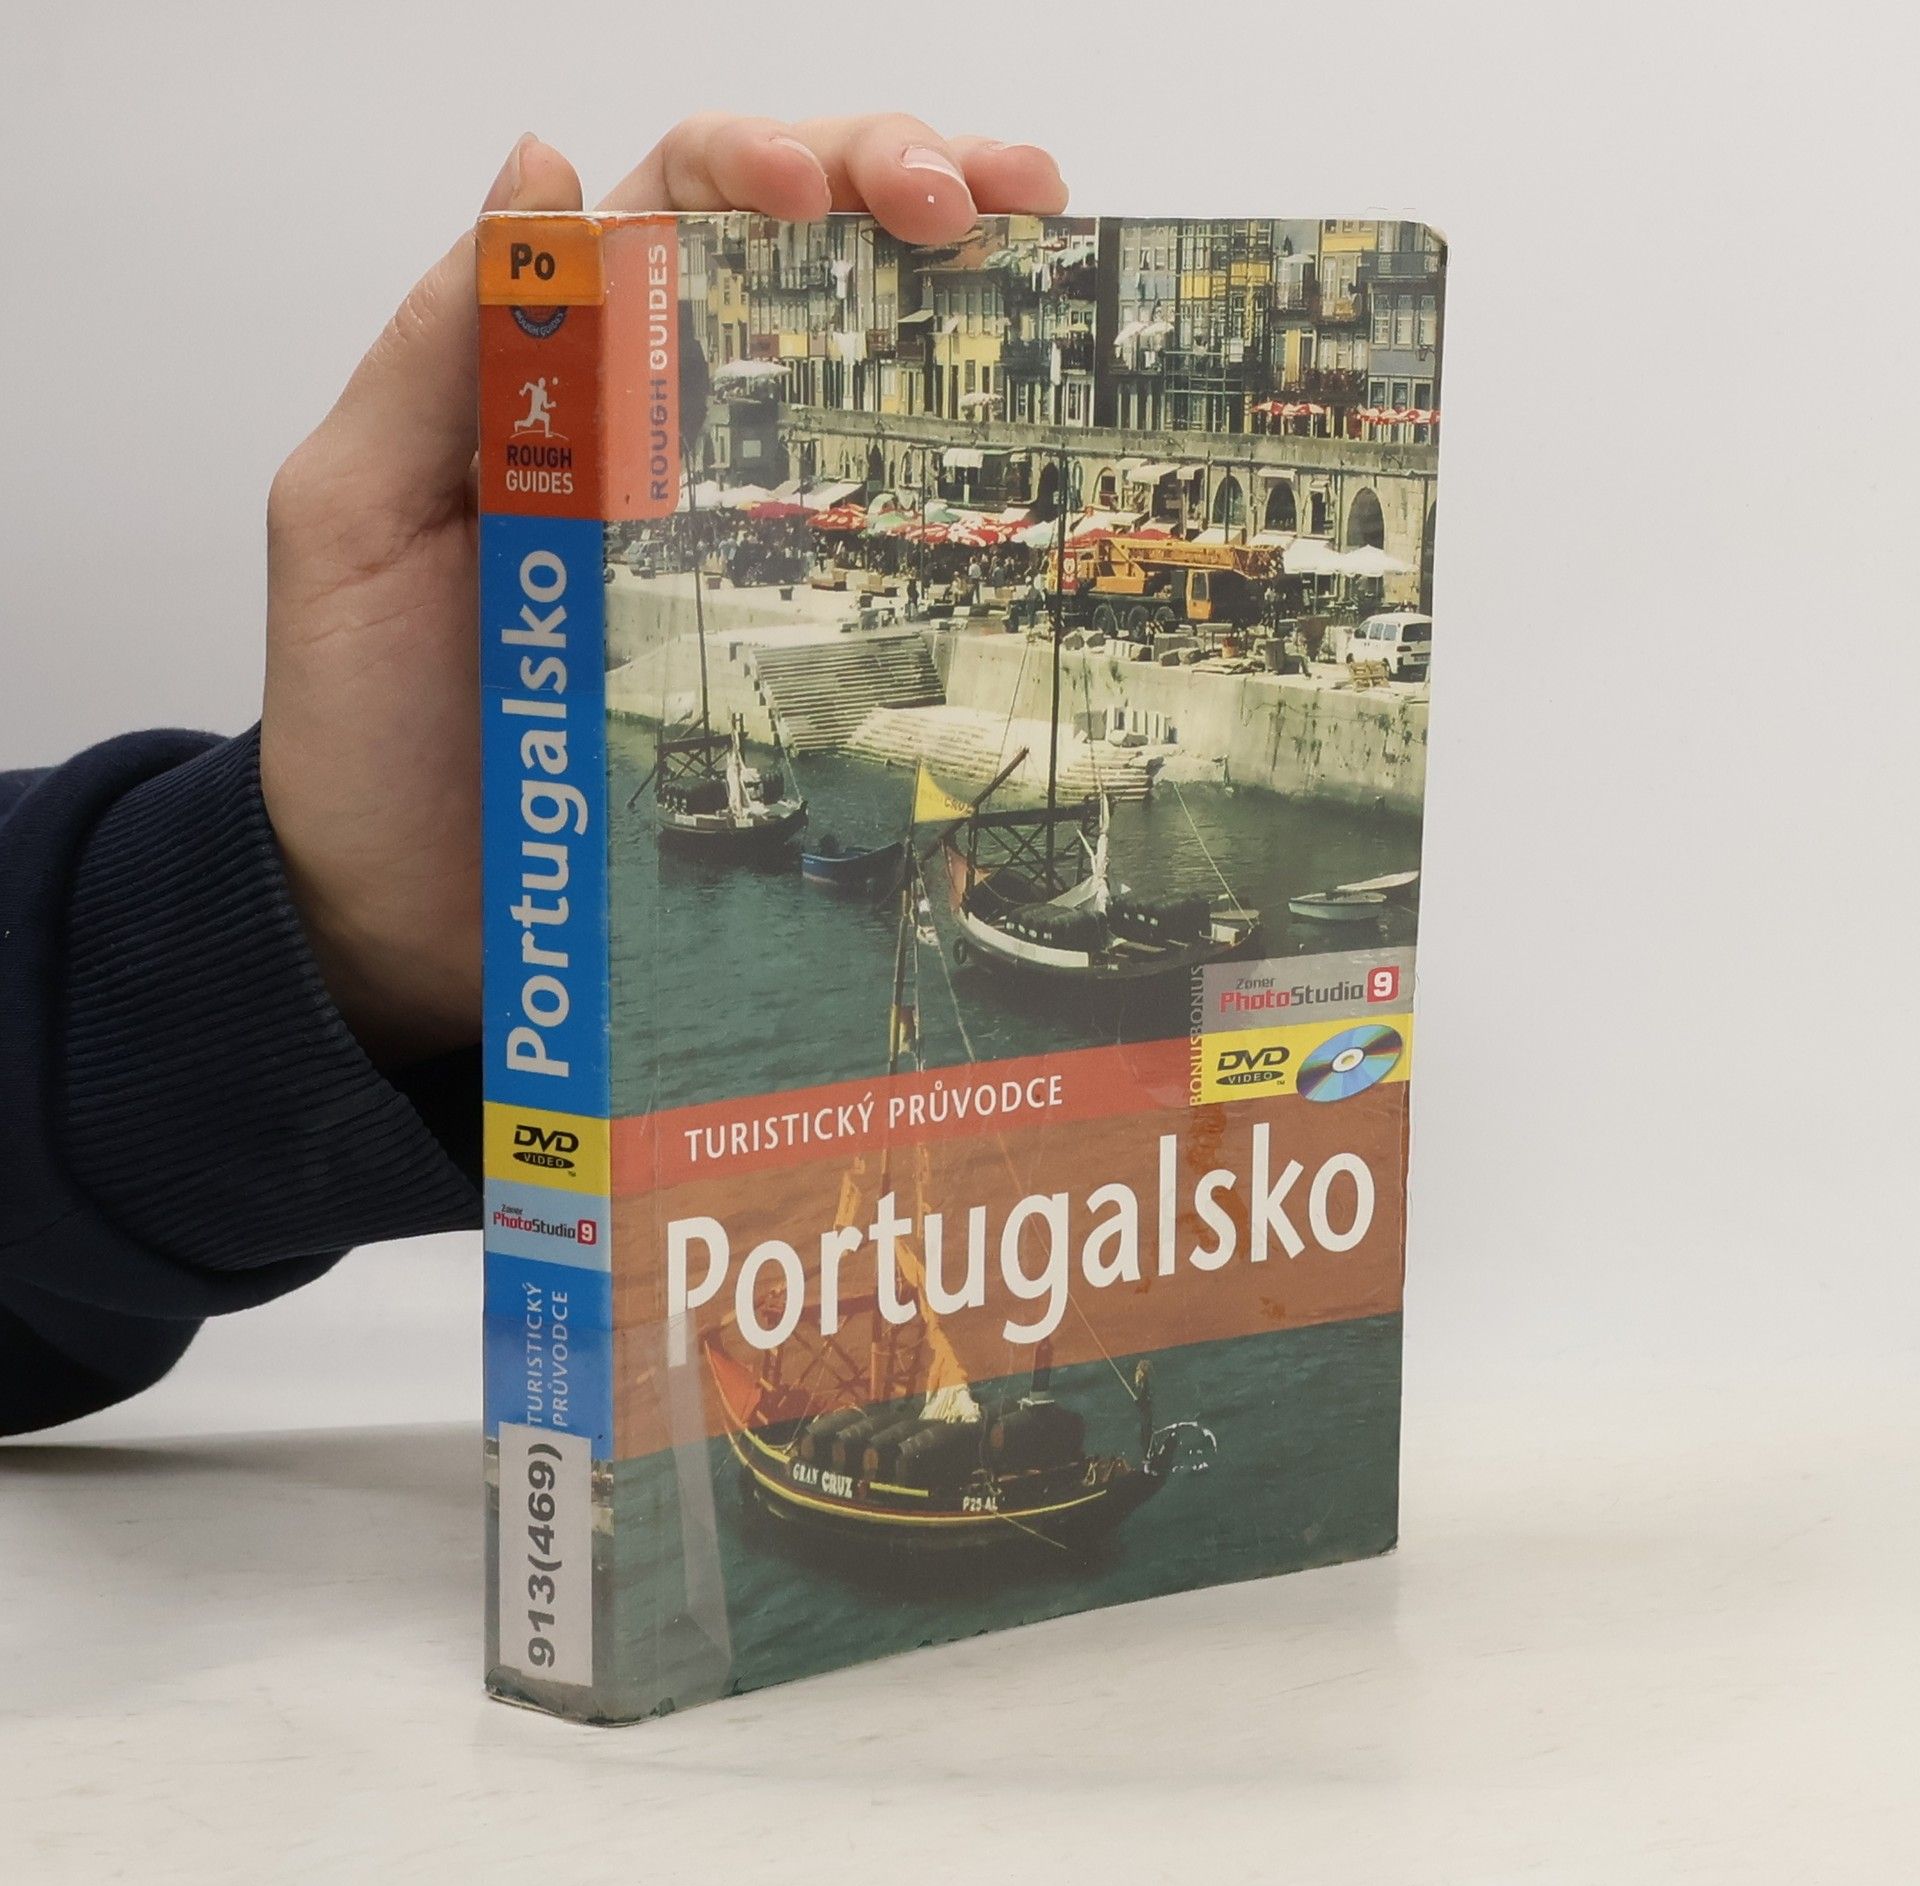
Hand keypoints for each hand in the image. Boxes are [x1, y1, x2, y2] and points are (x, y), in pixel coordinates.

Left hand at [261, 117, 1067, 1065]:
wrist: (408, 925)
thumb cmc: (364, 730)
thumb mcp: (352, 518)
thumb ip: (433, 354)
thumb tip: (542, 167)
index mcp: (560, 383)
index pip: (677, 209)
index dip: (761, 163)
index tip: (820, 192)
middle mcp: (666, 445)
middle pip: (802, 267)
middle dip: (906, 188)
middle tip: (996, 200)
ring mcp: (742, 551)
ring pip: (868, 389)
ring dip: (968, 300)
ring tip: (1047, 254)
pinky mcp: (793, 660)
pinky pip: (887, 557)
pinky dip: (964, 492)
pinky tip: (1039, 452)